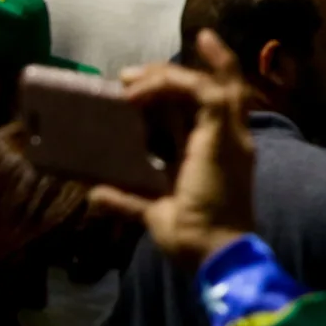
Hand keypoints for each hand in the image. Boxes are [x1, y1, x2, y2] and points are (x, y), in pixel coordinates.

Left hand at [86, 32, 256, 269]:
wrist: (214, 250)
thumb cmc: (192, 237)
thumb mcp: (154, 212)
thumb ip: (129, 200)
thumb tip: (96, 193)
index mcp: (217, 152)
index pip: (205, 107)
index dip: (179, 89)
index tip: (138, 84)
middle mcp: (229, 138)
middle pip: (211, 87)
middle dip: (169, 75)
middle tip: (128, 77)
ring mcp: (229, 134)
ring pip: (210, 83)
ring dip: (169, 75)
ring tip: (131, 78)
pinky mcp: (222, 135)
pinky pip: (206, 93)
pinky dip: (177, 82)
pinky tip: (143, 87)